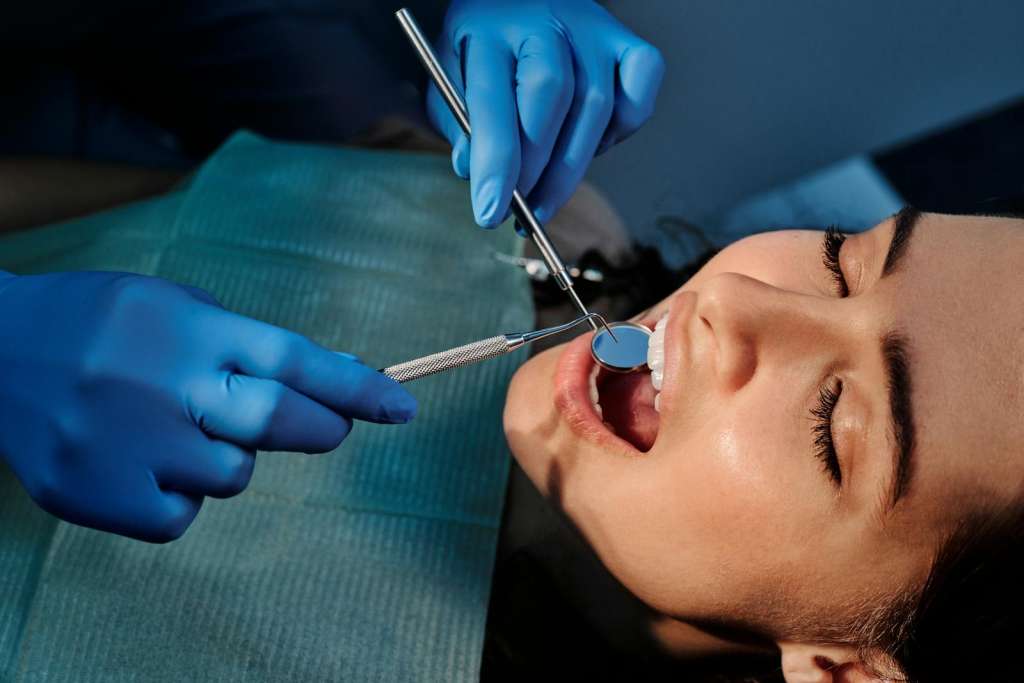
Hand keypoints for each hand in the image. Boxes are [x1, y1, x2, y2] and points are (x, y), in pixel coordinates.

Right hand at [0, 272, 415, 541]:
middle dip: (321, 427)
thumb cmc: (104, 325)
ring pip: (233, 476)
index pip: (292, 359)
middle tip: (327, 425)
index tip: (401, 408)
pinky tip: (142, 460)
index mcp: (186, 329)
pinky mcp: (95, 494)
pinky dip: (179, 494)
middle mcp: (159, 384)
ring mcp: (125, 443)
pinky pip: (180, 516)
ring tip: (178, 427)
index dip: (355, 387)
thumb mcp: (176, 306)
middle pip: (276, 420)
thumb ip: (243, 345)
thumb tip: (330, 387)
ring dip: (230, 458)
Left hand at [428, 0, 663, 227]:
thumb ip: (458, 122)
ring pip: (597, 106)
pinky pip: (637, 99)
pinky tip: (587, 148)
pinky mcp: (629, 46)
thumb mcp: (450, 75)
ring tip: (543, 201)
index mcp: (488, 26)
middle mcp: (546, 21)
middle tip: (520, 211)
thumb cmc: (483, 47)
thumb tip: (473, 172)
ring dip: (571, 168)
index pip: (493, 99)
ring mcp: (594, 31)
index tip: (490, 212)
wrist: (517, 5)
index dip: (495, 163)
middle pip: (554, 98)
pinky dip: (619, 134)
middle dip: (536, 169)